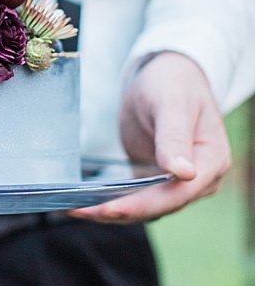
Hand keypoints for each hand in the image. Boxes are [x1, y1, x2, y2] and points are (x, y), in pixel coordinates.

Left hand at [69, 52, 231, 223]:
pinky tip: (84, 203)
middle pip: (158, 206)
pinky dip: (111, 201)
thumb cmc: (173, 82)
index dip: (143, 204)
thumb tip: (185, 173)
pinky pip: (134, 199)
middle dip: (119, 211)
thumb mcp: (172, 102)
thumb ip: (175, 136)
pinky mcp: (155, 181)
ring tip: (72, 209)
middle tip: (77, 210)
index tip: (110, 209)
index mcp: (211, 161)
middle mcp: (199, 180)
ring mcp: (176, 183)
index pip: (177, 194)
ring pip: (144, 208)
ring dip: (109, 211)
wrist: (165, 74)